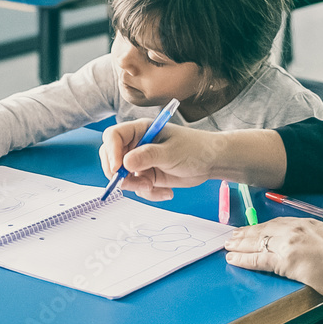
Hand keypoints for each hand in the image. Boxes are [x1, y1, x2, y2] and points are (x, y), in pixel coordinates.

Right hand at [99, 120, 223, 200]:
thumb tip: (125, 163)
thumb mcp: (171, 152)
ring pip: (123, 177)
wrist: (211, 162)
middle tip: (132, 184)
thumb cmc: (195, 149)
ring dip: (136, 186)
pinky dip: (149, 194)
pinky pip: (137, 188)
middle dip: (118, 174)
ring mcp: (141, 161)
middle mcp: (137, 144)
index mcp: (140, 130)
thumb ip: (148, 156)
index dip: (111, 152)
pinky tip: (167, 193)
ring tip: (153, 186)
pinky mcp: (147, 176)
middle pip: (111, 157)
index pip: (114, 136)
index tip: (118, 168)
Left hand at [224, 210, 322, 298]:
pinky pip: (258, 260)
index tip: (254, 229)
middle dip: (247, 233)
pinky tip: (233, 259)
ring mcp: (288, 245)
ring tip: (228, 246)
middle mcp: (296, 231)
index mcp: (309, 223)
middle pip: (265, 230)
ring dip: (240, 245)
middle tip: (232, 236)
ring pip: (258, 243)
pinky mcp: (284, 262)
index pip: (279, 224)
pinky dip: (244, 259)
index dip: (264, 227)